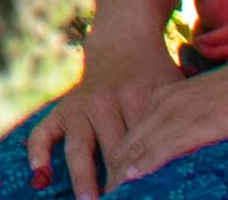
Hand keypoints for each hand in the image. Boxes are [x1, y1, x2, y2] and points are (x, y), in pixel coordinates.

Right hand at [32, 47, 181, 198]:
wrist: (124, 42)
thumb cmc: (155, 76)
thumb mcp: (173, 91)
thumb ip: (176, 124)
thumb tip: (188, 165)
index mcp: (139, 98)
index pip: (143, 145)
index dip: (145, 174)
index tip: (148, 195)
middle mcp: (106, 102)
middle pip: (112, 151)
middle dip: (118, 182)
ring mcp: (81, 105)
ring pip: (80, 147)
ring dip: (83, 177)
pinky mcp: (62, 108)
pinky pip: (43, 133)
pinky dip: (39, 154)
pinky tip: (41, 177)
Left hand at [110, 41, 227, 187]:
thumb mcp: (203, 108)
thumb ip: (183, 129)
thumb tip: (171, 159)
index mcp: (163, 101)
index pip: (129, 139)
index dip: (115, 167)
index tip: (104, 189)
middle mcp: (166, 106)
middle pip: (127, 147)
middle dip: (113, 176)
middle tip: (103, 197)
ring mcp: (183, 113)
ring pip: (141, 149)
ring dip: (123, 175)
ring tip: (111, 196)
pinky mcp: (203, 122)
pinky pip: (167, 146)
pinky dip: (147, 164)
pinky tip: (132, 179)